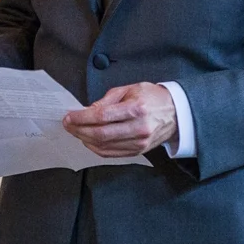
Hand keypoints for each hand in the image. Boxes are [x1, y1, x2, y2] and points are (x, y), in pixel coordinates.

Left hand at [62, 82, 176, 156]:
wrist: (176, 113)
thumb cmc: (152, 97)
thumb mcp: (130, 89)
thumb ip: (107, 100)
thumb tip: (88, 110)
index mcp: (136, 109)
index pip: (102, 116)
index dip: (81, 117)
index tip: (69, 116)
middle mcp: (138, 128)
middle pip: (101, 134)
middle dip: (79, 130)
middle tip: (67, 124)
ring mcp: (139, 142)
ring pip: (104, 146)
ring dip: (85, 140)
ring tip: (75, 131)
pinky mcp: (138, 151)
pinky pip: (112, 154)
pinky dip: (96, 148)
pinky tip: (88, 140)